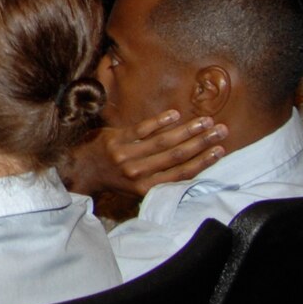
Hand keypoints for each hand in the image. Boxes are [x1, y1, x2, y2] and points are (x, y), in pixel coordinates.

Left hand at [64, 109, 224, 200]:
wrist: (81, 169)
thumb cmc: (115, 177)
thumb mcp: (138, 186)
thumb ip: (162, 179)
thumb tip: (194, 169)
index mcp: (146, 188)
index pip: (181, 174)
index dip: (203, 162)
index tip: (221, 150)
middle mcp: (137, 173)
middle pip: (176, 156)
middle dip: (201, 142)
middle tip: (220, 131)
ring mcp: (125, 155)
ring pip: (162, 141)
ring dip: (186, 130)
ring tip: (205, 121)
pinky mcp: (115, 139)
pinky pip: (141, 129)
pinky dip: (159, 121)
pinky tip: (176, 115)